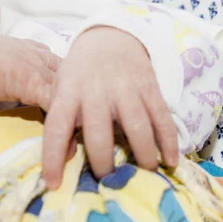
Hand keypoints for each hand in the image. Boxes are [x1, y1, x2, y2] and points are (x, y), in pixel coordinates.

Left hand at [42, 27, 177, 188]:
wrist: (109, 38)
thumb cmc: (79, 72)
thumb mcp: (61, 88)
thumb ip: (61, 118)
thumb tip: (67, 155)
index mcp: (67, 92)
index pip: (55, 128)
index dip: (52, 158)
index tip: (53, 184)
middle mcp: (95, 91)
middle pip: (99, 134)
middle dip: (102, 164)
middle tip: (106, 181)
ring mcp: (124, 88)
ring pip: (136, 128)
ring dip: (142, 156)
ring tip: (142, 173)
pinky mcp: (149, 86)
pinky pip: (161, 117)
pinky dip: (168, 141)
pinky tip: (170, 160)